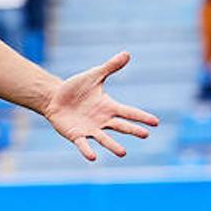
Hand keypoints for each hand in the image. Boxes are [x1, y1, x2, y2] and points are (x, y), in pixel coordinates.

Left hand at [44, 51, 158, 160]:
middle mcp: (103, 120)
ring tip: (123, 152)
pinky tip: (92, 157)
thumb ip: (110, 67)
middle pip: (121, 126)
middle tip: (145, 134)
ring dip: (113, 146)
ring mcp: (90, 129)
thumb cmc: (76, 88)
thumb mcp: (93, 76)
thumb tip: (127, 53)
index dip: (141, 116)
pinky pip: (83, 144)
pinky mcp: (76, 135)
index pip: (129, 112)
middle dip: (132, 130)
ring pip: (105, 139)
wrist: (54, 98)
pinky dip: (87, 150)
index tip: (156, 122)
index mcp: (109, 107)